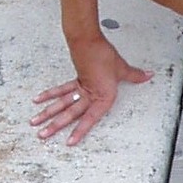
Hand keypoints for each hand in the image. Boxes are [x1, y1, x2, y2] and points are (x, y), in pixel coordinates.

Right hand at [32, 34, 151, 144]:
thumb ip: (134, 75)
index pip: (89, 118)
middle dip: (55, 125)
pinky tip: (38, 101)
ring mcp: (79, 88)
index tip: (69, 142)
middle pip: (69, 113)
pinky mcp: (75, 80)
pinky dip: (49, 96)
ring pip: (61, 104)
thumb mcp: (122, 68)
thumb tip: (147, 75)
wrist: (88, 40)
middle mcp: (88, 95)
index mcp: (101, 96)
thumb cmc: (104, 55)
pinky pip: (60, 91)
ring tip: (34, 123)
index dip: (79, 131)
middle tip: (42, 136)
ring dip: (47, 114)